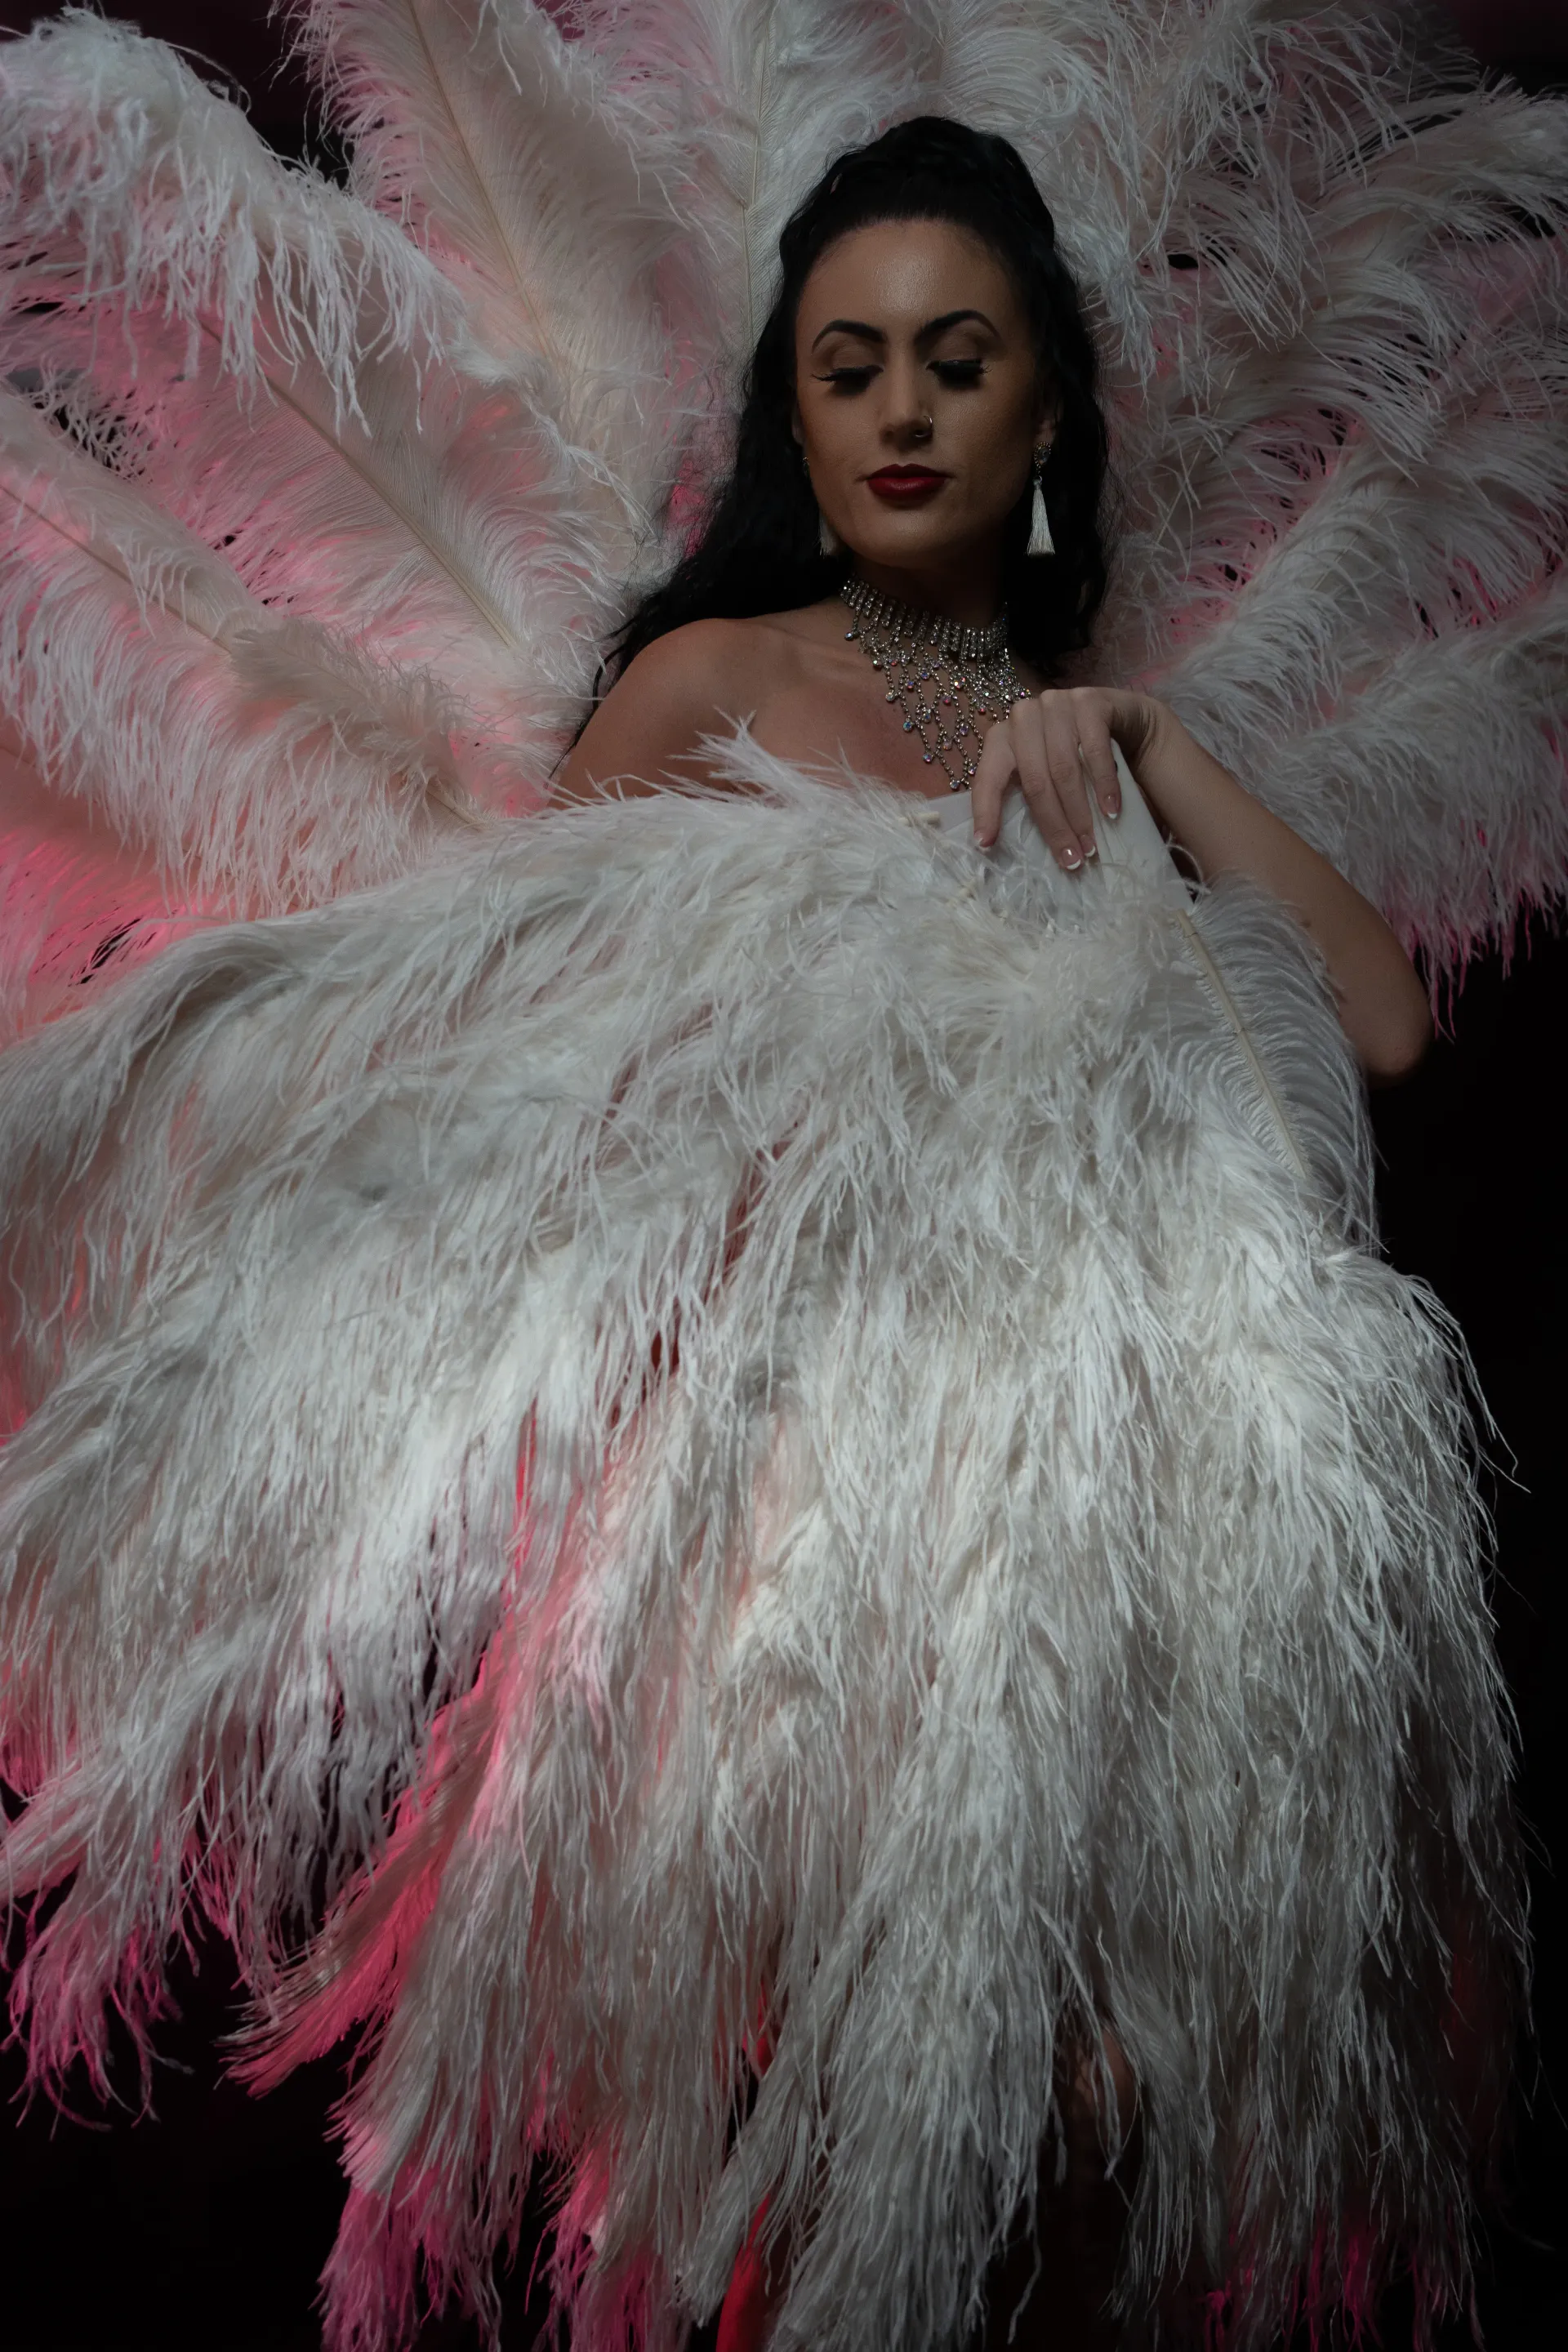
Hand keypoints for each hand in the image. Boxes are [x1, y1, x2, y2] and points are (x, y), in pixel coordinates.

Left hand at [969, 687, 1163, 866]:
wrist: (1122, 721)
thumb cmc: (1076, 756)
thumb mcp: (1045, 773)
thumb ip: (1029, 794)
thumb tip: (1010, 846)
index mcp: (1003, 737)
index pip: (989, 777)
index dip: (986, 811)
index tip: (986, 844)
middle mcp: (1024, 716)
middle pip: (1034, 781)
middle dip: (1053, 826)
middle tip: (1070, 859)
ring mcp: (1056, 703)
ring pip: (1063, 768)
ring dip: (1079, 813)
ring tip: (1090, 845)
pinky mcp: (1089, 700)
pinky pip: (1095, 750)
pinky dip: (1104, 785)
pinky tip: (1111, 810)